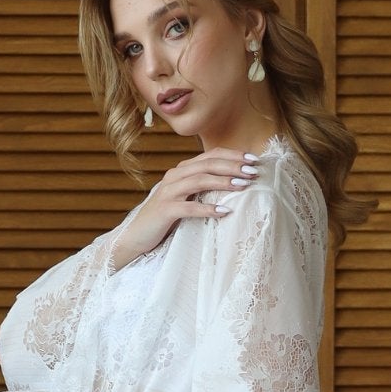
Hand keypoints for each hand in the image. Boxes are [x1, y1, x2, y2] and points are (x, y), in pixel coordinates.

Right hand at [110, 147, 260, 268]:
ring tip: (242, 186)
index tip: (254, 160)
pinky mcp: (165, 210)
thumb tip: (233, 184)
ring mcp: (168, 192)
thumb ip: (202, 189)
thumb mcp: (186, 199)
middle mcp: (174, 176)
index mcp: (182, 171)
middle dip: (232, 166)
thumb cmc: (166, 219)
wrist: (136, 236)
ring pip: (199, 180)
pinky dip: (208, 209)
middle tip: (253, 171)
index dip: (233, 155)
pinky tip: (224, 212)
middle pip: (207, 164)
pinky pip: (189, 207)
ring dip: (223, 181)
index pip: (210, 155)